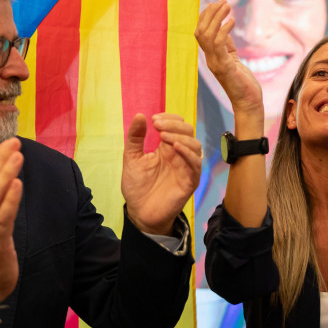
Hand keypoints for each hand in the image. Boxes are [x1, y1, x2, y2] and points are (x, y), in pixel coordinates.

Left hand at [123, 113, 202, 235]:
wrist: (139, 212)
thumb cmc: (137, 186)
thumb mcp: (131, 158)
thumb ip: (135, 137)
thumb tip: (140, 115)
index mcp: (167, 147)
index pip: (177, 125)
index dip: (169, 118)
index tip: (154, 120)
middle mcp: (179, 155)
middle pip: (188, 131)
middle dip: (174, 124)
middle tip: (157, 126)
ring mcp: (186, 167)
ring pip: (195, 145)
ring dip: (181, 137)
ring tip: (164, 137)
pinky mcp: (190, 181)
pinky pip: (196, 164)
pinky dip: (188, 154)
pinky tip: (175, 148)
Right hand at [196, 0, 263, 119]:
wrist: (248, 103)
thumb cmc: (243, 83)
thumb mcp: (234, 59)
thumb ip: (227, 45)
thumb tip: (224, 28)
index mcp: (211, 57)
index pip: (200, 33)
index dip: (205, 16)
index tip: (215, 3)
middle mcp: (210, 59)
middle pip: (200, 31)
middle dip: (209, 13)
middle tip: (223, 1)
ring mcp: (215, 64)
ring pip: (207, 35)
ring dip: (216, 18)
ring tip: (227, 5)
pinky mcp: (224, 67)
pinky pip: (219, 44)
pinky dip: (224, 29)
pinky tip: (232, 20)